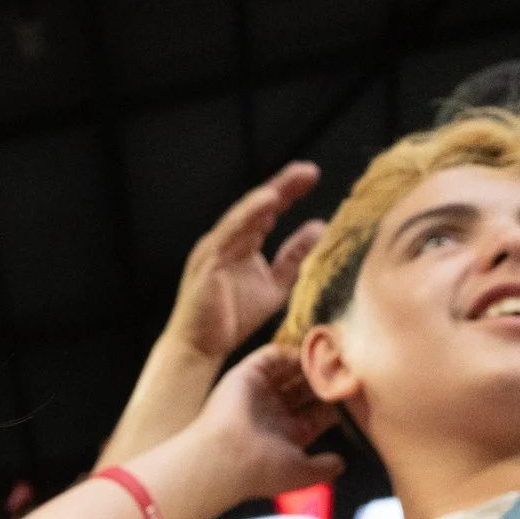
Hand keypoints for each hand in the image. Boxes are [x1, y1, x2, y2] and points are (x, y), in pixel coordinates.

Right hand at [165, 163, 326, 360]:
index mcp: (241, 243)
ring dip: (269, 195)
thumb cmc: (231, 319)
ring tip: (293, 179)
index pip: (267, 211)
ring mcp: (214, 248)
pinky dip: (248, 214)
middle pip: (257, 206)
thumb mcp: (274, 285)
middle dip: (283, 186)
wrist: (200, 347)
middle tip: (309, 170)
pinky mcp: (207, 260)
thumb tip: (320, 228)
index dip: (289, 192)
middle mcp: (226, 239)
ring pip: (243, 214)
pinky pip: (230, 231)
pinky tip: (268, 201)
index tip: (312, 176)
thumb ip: (294, 257)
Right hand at [181, 347, 343, 509]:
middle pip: (307, 389)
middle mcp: (274, 412)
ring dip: (312, 362)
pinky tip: (312, 349)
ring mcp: (260, 392)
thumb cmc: (261, 470)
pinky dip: (291, 351)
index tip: (357, 390)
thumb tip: (343, 463)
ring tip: (334, 353)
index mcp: (287, 434)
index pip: (318, 412)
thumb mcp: (301, 474)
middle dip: (327, 379)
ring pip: (291, 370)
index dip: (336, 402)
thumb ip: (324, 467)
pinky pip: (271, 355)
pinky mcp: (247, 375)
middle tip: (351, 366)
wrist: (224, 459)